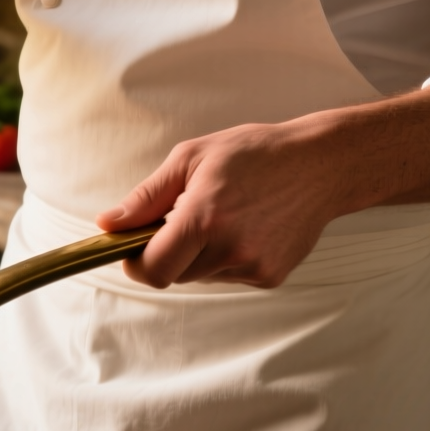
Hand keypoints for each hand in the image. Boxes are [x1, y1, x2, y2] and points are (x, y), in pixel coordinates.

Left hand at [94, 123, 345, 288]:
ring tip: (224, 215)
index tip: (134, 247)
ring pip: (201, 276)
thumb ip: (146, 197)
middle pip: (174, 273)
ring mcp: (254, 266)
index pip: (153, 268)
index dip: (136, 263)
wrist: (321, 164)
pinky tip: (247, 227)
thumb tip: (108, 225)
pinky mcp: (271, 277)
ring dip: (199, 254)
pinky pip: (229, 276)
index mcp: (204, 218)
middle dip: (169, 251)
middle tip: (187, 216)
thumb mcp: (191, 159)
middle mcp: (230, 248)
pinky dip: (226, 258)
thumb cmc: (253, 153)